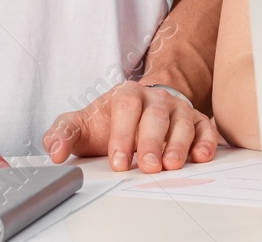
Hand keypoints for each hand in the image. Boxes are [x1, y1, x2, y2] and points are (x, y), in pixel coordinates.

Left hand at [43, 80, 216, 173]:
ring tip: (172, 165)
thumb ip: (63, 134)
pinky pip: (205, 127)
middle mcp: (155, 98)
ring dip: (179, 144)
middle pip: (156, 115)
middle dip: (152, 142)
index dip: (122, 134)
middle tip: (149, 166)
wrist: (135, 110)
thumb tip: (54, 152)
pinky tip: (202, 155)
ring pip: (182, 122)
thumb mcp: (81, 124)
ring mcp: (177, 108)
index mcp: (126, 94)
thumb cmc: (107, 121)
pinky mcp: (195, 120)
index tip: (118, 162)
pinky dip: (207, 140)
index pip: (126, 108)